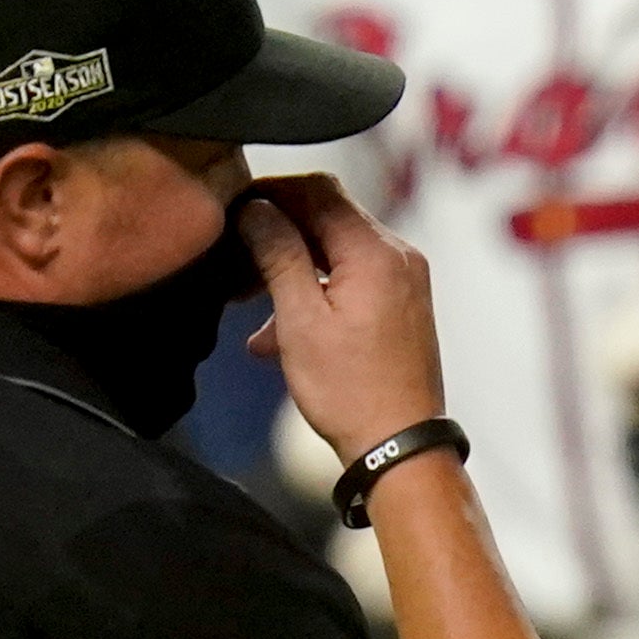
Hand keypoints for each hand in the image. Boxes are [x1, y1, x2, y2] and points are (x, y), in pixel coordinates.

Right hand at [237, 176, 443, 464]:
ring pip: (335, 252)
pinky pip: (351, 281)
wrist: (399, 447)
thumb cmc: (351, 392)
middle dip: (278, 232)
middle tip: (235, 256)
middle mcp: (398, 257)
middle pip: (328, 218)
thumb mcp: (300, 320)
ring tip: (246, 298)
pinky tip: (276, 332)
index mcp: (375, 252)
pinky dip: (314, 292)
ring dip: (290, 268)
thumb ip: (278, 255)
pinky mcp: (401, 307)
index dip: (271, 191)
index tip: (235, 208)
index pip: (318, 190)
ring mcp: (404, 282)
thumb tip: (256, 209)